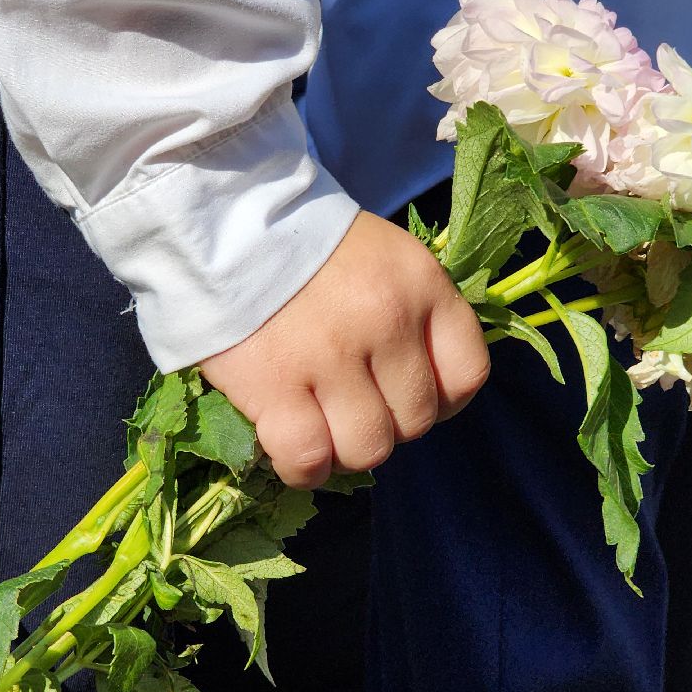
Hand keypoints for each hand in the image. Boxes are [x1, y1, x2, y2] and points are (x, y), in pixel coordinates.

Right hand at [199, 211, 488, 488]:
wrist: (225, 221)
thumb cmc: (304, 243)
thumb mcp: (383, 257)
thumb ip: (411, 312)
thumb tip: (414, 387)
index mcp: (421, 284)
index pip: (466, 375)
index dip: (443, 401)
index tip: (408, 397)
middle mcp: (386, 321)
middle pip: (416, 421)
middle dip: (387, 425)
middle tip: (352, 408)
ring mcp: (330, 356)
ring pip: (368, 448)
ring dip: (346, 451)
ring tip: (322, 430)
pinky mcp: (274, 385)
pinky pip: (308, 458)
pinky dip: (305, 469)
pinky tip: (295, 453)